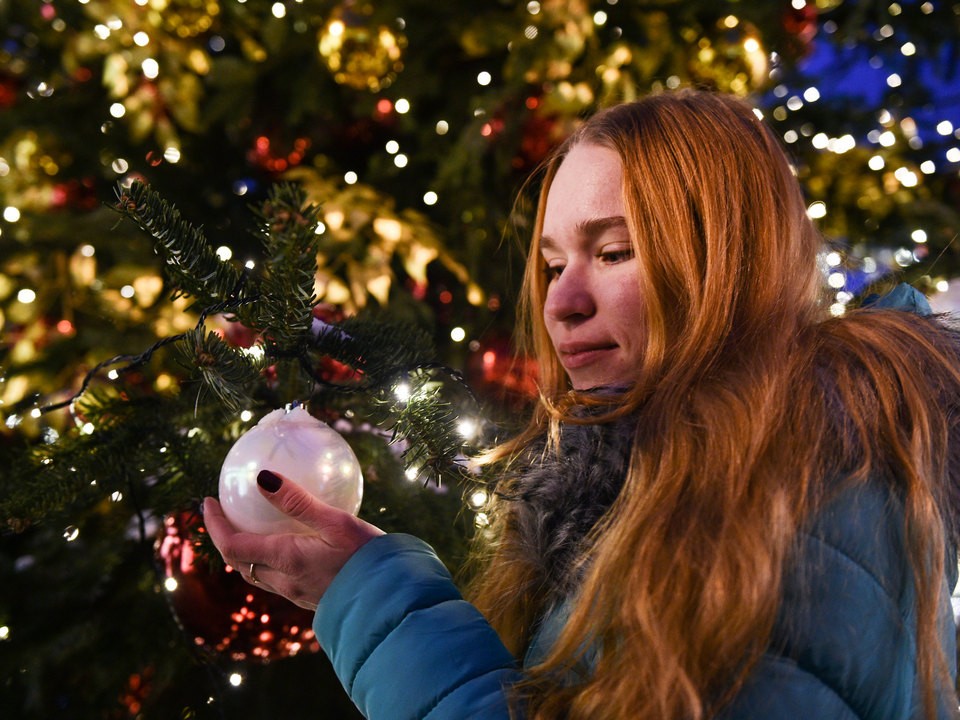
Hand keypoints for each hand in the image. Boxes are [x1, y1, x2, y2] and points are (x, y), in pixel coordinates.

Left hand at [203, 470, 383, 609]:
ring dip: (245, 551)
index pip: (232, 546)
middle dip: (225, 537)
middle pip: (240, 562)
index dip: (214, 525)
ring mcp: (296, 592)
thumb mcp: (336, 521)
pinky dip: (268, 559)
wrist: (390, 598)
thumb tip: (262, 478)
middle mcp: (284, 581)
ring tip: (249, 526)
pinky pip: (277, 578)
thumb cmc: (366, 556)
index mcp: (284, 560)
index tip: (207, 502)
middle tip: (223, 511)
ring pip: (257, 573)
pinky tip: (287, 544)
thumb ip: (298, 501)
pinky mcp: (310, 597)